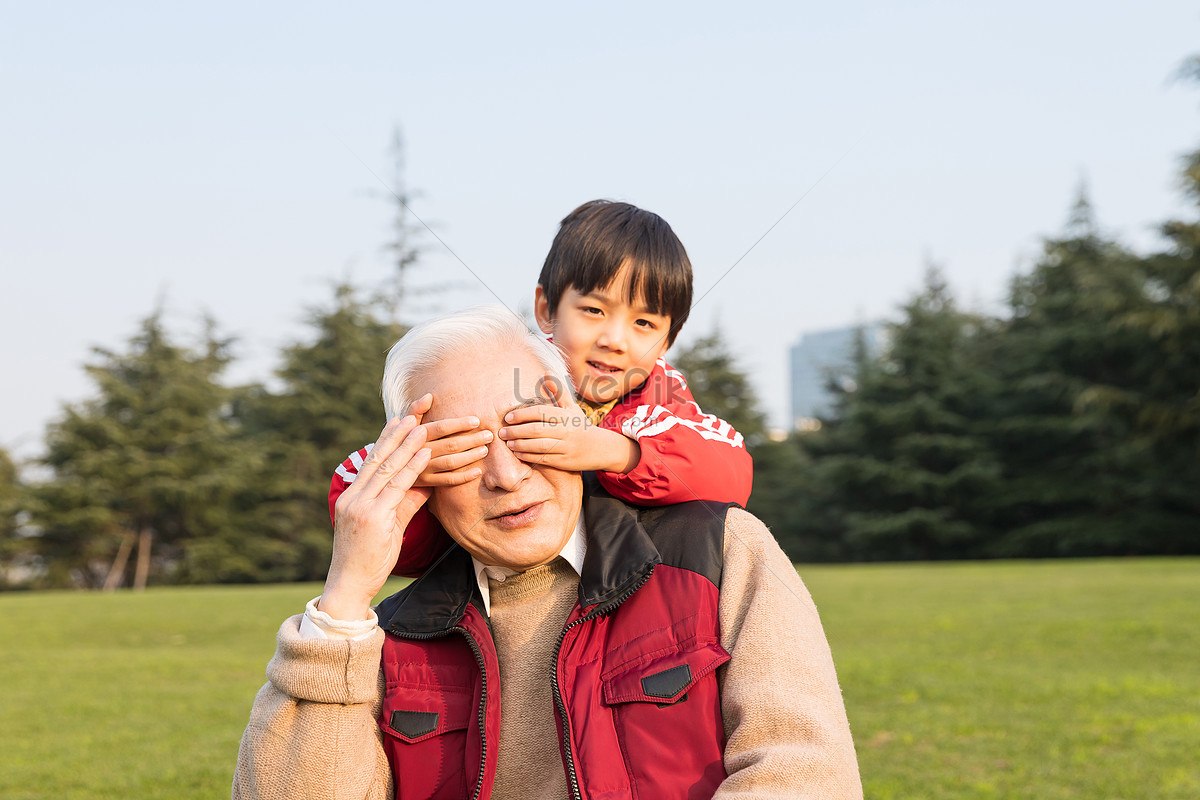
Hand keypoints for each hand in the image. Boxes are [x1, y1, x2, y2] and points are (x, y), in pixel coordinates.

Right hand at [322, 415, 431, 620]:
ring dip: (407, 444)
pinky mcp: (372, 517)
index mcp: (353, 496)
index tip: (402, 418)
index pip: (372, 460)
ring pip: (387, 468)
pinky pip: (396, 487)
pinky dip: (412, 468)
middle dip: (397, 433)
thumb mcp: (389, 526)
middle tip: (414, 411)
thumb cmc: (368, 559)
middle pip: (378, 457)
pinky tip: (425, 454)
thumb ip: (405, 503)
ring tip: (424, 425)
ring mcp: (361, 505)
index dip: (387, 438)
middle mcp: (354, 496)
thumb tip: (426, 484)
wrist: (349, 586)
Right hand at [405, 393, 491, 486]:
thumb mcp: (404, 424)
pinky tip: (478, 471)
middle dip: (472, 439)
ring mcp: (423, 468)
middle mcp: (419, 451)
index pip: (441, 427)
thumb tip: (428, 396)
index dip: (460, 424)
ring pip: (451, 463)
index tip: (477, 421)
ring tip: (485, 450)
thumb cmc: (402, 439)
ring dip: (470, 456)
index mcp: (416, 434)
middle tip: (489, 435)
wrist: (388, 466)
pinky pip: (448, 481)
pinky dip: (464, 477)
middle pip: (450, 445)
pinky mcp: (426, 483)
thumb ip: (416, 410)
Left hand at [498, 376, 639, 473]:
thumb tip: (545, 373)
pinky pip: (543, 459)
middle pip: (537, 430)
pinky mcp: (565, 462)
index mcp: (566, 416)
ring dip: (520, 444)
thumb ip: (557, 392)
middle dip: (516, 430)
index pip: (541, 412)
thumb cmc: (581, 426)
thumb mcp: (572, 408)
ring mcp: (566, 447)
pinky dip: (528, 456)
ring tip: (508, 442)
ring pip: (539, 446)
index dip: (522, 414)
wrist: (601, 448)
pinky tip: (518, 453)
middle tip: (501, 431)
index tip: (508, 417)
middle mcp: (566, 431)